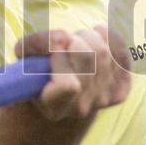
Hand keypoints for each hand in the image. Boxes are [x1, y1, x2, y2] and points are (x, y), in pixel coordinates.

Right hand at [14, 26, 130, 121]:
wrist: (60, 96)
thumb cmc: (38, 74)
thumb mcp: (25, 59)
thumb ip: (34, 45)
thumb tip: (61, 36)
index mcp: (54, 105)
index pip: (69, 85)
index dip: (61, 58)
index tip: (53, 49)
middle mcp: (80, 108)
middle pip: (87, 59)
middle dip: (73, 40)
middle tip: (63, 41)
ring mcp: (102, 100)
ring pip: (103, 52)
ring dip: (88, 36)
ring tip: (76, 42)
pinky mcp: (119, 91)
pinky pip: (121, 54)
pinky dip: (109, 38)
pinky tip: (97, 36)